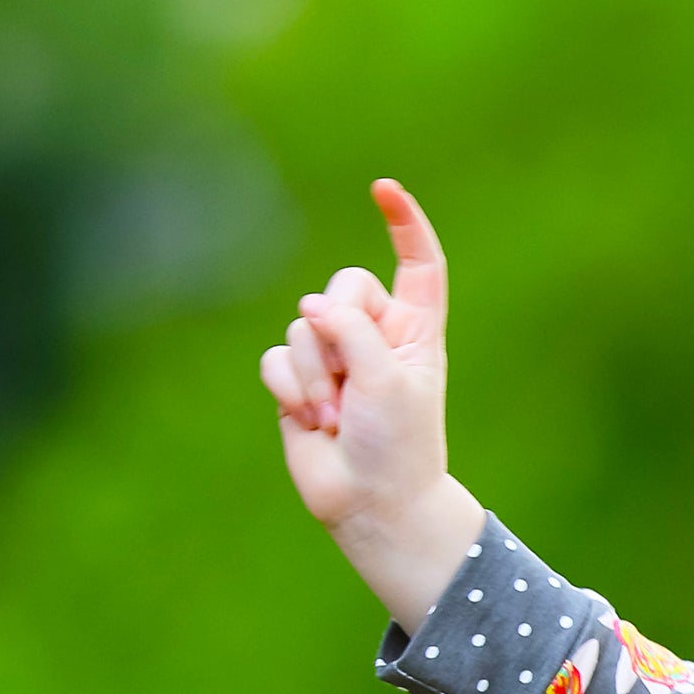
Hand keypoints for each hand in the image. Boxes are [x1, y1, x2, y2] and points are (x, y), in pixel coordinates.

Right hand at [258, 177, 481, 628]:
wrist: (372, 503)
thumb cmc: (397, 444)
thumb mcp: (387, 376)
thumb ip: (351, 327)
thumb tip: (311, 309)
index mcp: (416, 332)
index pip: (418, 267)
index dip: (405, 226)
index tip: (384, 189)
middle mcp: (375, 338)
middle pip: (340, 288)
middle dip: (337, 327)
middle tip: (353, 383)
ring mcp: (334, 360)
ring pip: (301, 327)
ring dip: (315, 375)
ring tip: (339, 416)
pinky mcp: (298, 382)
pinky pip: (275, 359)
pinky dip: (291, 389)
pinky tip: (313, 421)